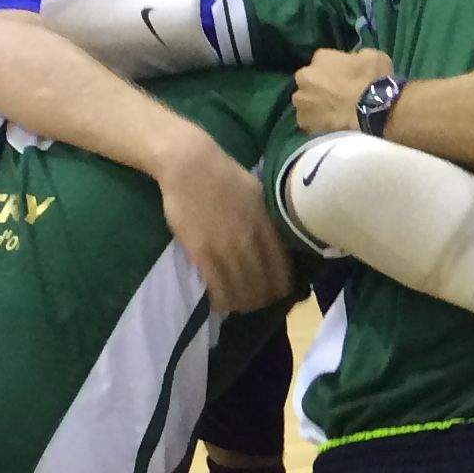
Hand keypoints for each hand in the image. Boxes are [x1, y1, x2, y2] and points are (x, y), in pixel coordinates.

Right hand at [156, 136, 293, 313]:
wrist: (191, 165)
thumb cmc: (225, 176)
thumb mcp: (259, 196)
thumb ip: (269, 222)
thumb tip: (277, 242)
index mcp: (268, 227)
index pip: (282, 270)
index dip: (281, 288)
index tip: (277, 294)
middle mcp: (251, 241)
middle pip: (263, 285)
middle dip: (261, 300)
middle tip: (256, 304)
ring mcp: (226, 248)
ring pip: (241, 290)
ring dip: (241, 304)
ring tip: (238, 307)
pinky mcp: (202, 252)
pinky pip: (217, 287)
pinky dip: (221, 300)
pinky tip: (219, 303)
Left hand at [289, 45, 393, 137]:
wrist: (372, 112)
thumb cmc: (373, 81)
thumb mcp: (373, 57)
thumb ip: (357, 58)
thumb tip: (355, 63)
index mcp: (321, 57)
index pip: (323, 62)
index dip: (335, 72)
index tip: (345, 80)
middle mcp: (304, 76)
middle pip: (310, 82)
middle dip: (321, 88)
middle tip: (338, 98)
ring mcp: (301, 101)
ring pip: (306, 102)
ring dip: (316, 106)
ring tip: (334, 115)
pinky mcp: (303, 122)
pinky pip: (309, 122)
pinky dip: (317, 124)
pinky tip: (330, 127)